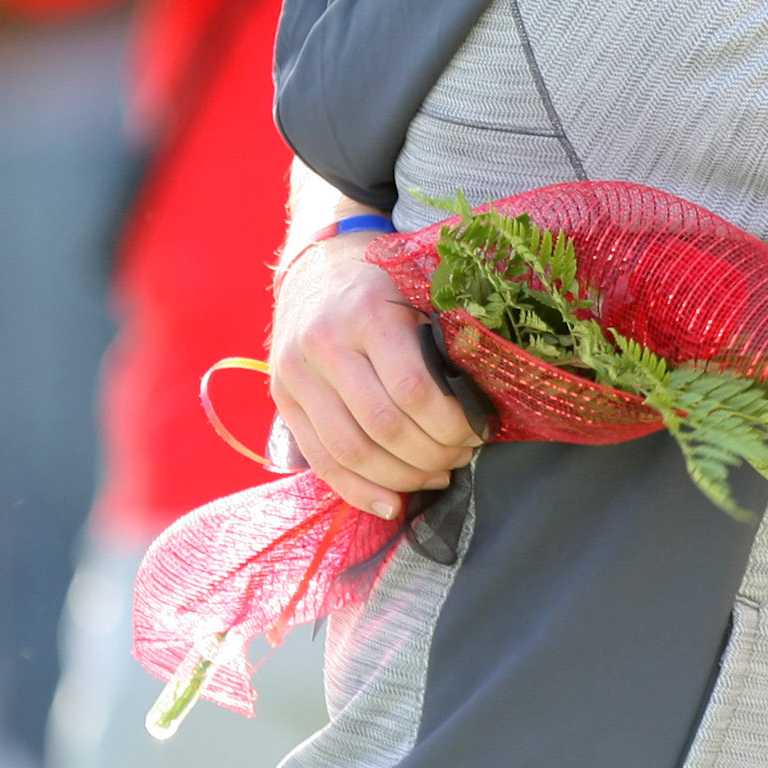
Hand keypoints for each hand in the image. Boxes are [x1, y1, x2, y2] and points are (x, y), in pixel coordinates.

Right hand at [270, 230, 479, 518]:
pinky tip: (392, 503)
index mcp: (368, 314)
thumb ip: (444, 336)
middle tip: (463, 456)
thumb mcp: (418, 290)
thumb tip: (485, 395)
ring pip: (350, 451)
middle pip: (383, 427)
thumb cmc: (383, 281)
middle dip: (432, 454)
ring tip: (436, 476)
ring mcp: (296, 376)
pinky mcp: (282, 399)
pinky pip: (320, 460)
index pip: (413, 389)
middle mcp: (325, 346)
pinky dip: (358, 490)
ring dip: (401, 478)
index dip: (451, 423)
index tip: (479, 431)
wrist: (317, 263)